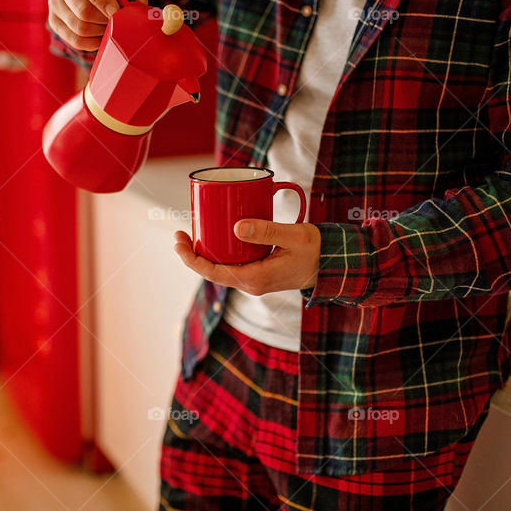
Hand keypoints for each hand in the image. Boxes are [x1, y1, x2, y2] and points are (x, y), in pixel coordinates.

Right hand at [48, 0, 149, 51]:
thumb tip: (137, 4)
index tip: (116, 11)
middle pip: (81, 10)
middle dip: (105, 20)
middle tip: (119, 22)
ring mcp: (53, 2)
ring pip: (79, 27)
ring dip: (101, 32)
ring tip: (112, 27)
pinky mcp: (54, 21)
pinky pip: (75, 40)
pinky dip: (93, 42)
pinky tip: (103, 36)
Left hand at [173, 220, 321, 295]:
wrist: (332, 265)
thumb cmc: (316, 250)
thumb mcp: (294, 236)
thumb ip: (266, 231)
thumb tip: (235, 227)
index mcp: (255, 278)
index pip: (213, 272)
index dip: (191, 259)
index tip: (179, 242)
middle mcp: (250, 283)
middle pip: (211, 272)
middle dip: (191, 255)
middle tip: (179, 234)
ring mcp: (253, 280)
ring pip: (220, 269)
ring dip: (203, 255)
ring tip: (190, 235)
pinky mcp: (257, 273)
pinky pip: (231, 265)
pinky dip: (218, 253)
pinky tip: (213, 239)